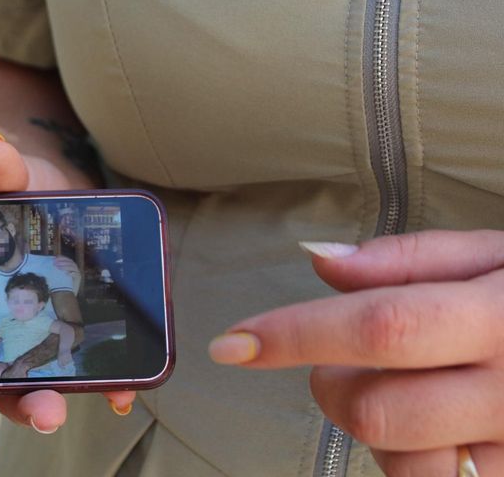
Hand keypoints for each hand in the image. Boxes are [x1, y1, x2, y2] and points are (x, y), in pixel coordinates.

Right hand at [0, 134, 134, 448]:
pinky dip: (99, 390)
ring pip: (12, 396)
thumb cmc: (11, 197)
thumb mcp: (2, 184)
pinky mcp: (67, 343)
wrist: (57, 196)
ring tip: (47, 411)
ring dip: (27, 409)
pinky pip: (80, 376)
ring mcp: (19, 348)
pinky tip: (119, 395)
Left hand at [54, 256, 81, 294]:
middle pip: (70, 262)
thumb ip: (51, 273)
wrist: (65, 294)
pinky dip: (72, 273)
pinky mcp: (78, 279)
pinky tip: (67, 274)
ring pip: (73, 267)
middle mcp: (74, 268)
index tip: (55, 258)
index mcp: (69, 266)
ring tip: (58, 268)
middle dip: (62, 261)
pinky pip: (76, 274)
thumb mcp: (54, 277)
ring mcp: (77, 273)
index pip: (66, 259)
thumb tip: (41, 270)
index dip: (62, 257)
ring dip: (65, 266)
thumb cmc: (59, 285)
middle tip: (55, 263)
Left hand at [209, 230, 503, 474]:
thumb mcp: (496, 252)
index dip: (296, 335)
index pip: (381, 326)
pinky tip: (428, 426)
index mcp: (502, 314)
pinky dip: (407, 460)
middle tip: (341, 360)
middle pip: (377, 409)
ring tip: (396, 388)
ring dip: (368, 426)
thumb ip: (407, 258)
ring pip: (401, 462)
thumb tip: (318, 260)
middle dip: (330, 385)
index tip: (232, 343)